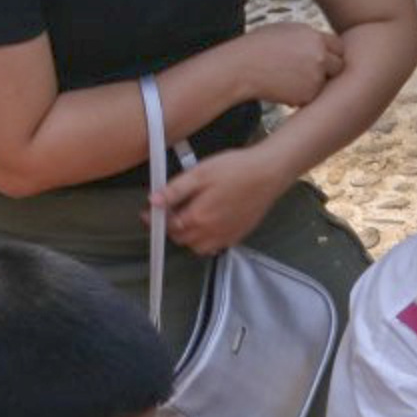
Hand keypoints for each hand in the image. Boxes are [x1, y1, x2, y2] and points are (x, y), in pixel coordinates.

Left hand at [154, 146, 298, 254]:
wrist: (268, 173)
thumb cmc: (235, 169)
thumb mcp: (200, 173)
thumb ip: (175, 190)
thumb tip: (153, 201)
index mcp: (198, 216)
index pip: (168, 226)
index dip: (155, 220)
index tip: (148, 213)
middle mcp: (212, 232)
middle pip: (181, 239)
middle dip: (170, 227)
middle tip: (167, 211)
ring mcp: (226, 236)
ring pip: (198, 247)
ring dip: (188, 237)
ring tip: (187, 219)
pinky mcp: (238, 235)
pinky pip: (215, 246)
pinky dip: (206, 240)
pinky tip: (207, 224)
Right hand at [227, 22, 346, 108]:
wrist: (241, 67)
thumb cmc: (258, 47)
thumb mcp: (284, 32)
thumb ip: (307, 38)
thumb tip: (322, 44)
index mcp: (313, 36)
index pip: (338, 46)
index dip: (332, 54)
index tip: (325, 59)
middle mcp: (319, 55)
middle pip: (339, 66)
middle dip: (329, 71)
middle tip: (312, 74)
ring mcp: (316, 76)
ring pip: (326, 84)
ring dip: (315, 85)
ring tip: (290, 79)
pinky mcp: (309, 95)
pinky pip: (313, 97)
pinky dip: (303, 97)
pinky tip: (284, 89)